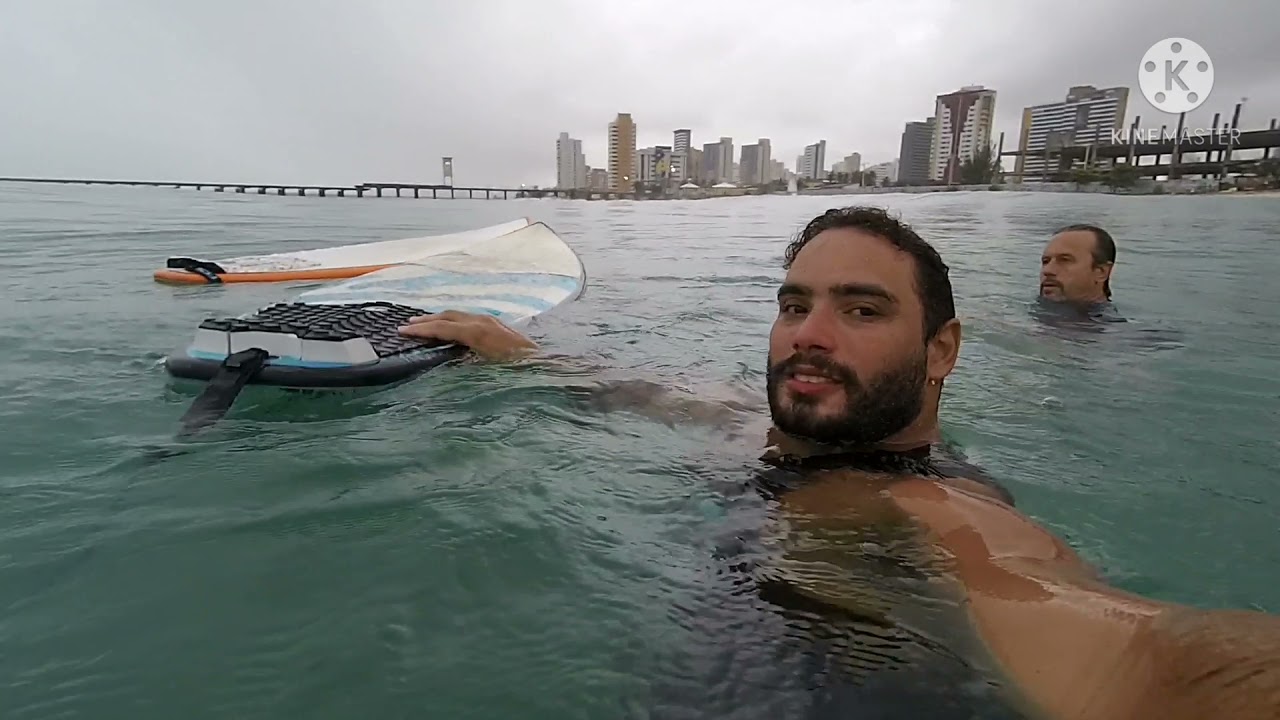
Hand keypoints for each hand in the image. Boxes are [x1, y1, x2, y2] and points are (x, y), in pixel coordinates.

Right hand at [397, 310, 537, 361]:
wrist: (544, 364)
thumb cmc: (517, 371)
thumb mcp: (486, 371)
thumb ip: (463, 363)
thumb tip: (444, 360)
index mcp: (477, 331)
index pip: (442, 327)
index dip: (421, 329)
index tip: (402, 330)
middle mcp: (483, 321)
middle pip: (448, 316)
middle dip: (427, 320)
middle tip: (407, 325)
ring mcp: (491, 320)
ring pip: (459, 314)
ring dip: (440, 318)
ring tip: (424, 323)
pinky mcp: (497, 324)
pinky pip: (469, 317)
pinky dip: (454, 320)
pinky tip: (451, 327)